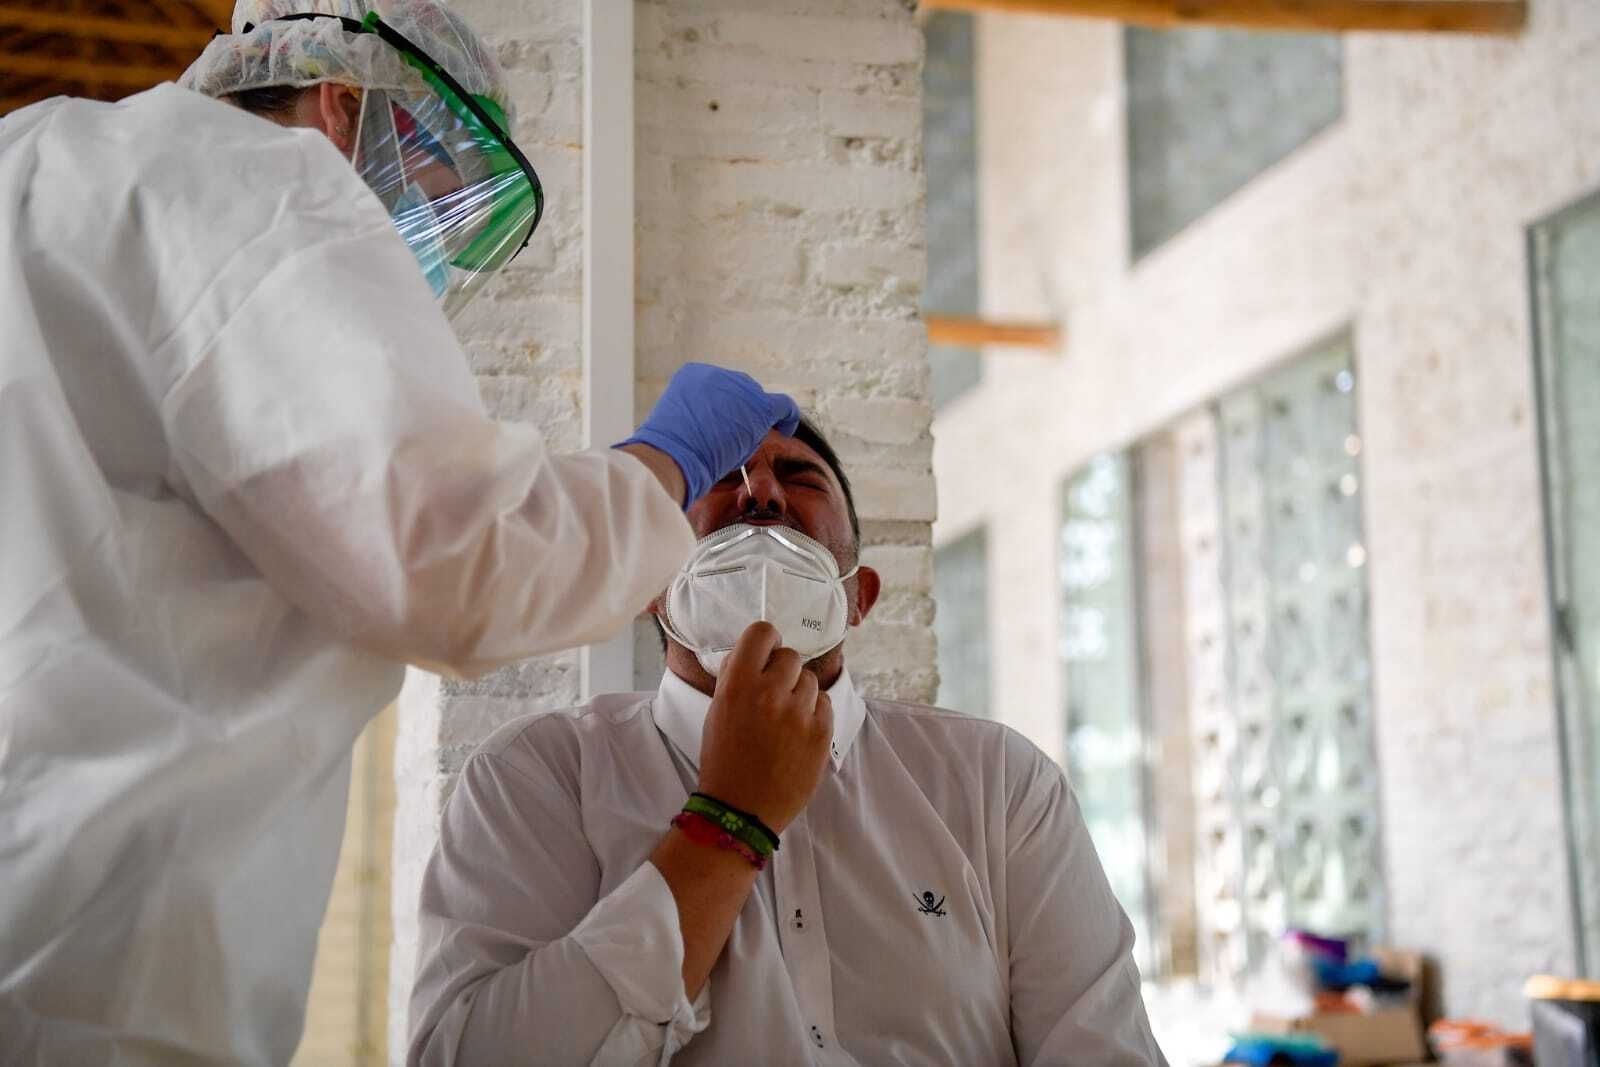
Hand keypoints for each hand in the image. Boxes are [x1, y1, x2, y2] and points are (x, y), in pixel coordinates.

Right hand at [616, 363, 800, 506]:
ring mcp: (739, 387)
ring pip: (756, 405)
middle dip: (737, 417)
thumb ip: (697, 418)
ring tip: (732, 449)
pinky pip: (783, 406)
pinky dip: (788, 417)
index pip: (717, 392)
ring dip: (750, 426)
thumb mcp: (677, 426)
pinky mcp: (759, 406)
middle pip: (739, 395)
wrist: (669, 457)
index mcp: (691, 374)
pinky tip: (787, 429)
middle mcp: (717, 374)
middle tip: (723, 444)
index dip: (719, 414)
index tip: (712, 434)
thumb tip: (717, 433)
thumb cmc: (666, 452)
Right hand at [696, 621, 832, 833]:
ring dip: (799, 693)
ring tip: (784, 720)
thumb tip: (753, 652)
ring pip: (810, 680)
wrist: (740, 810)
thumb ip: (736, 677)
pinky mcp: (821, 733)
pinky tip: (798, 733)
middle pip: (790, 656)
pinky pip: (825, 703)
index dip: (766, 641)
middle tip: (773, 695)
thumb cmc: (724, 761)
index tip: (767, 653)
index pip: (762, 632)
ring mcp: (799, 714)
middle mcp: (770, 693)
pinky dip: (813, 713)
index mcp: (738, 685)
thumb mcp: (717, 712)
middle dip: (782, 672)